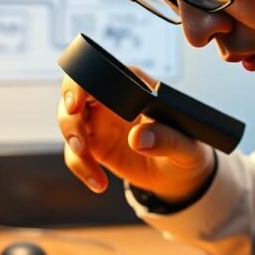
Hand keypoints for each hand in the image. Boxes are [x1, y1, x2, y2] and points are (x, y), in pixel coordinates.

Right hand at [57, 67, 213, 202]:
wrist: (179, 176)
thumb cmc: (186, 151)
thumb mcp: (186, 148)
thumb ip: (167, 140)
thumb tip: (139, 138)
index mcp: (136, 86)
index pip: (104, 71)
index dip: (84, 82)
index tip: (77, 103)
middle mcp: (113, 99)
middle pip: (76, 91)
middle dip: (68, 111)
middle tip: (78, 140)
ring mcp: (100, 121)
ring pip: (68, 120)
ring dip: (73, 142)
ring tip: (91, 167)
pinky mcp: (94, 144)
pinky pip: (74, 152)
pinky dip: (81, 167)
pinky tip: (99, 183)